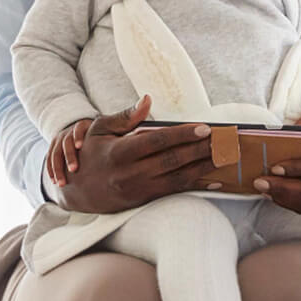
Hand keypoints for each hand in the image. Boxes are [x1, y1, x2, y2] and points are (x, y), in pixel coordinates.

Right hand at [46, 95, 219, 214]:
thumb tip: (148, 99)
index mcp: (119, 152)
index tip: (206, 128)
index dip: (183, 134)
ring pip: (178, 179)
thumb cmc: (89, 153)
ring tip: (225, 157)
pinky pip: (174, 193)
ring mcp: (138, 190)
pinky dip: (196, 185)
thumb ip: (126, 116)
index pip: (158, 141)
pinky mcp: (143, 201)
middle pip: (173, 160)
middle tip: (225, 141)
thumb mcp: (99, 129)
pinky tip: (213, 179)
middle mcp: (129, 174)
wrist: (75, 191)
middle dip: (202, 150)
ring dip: (204, 168)